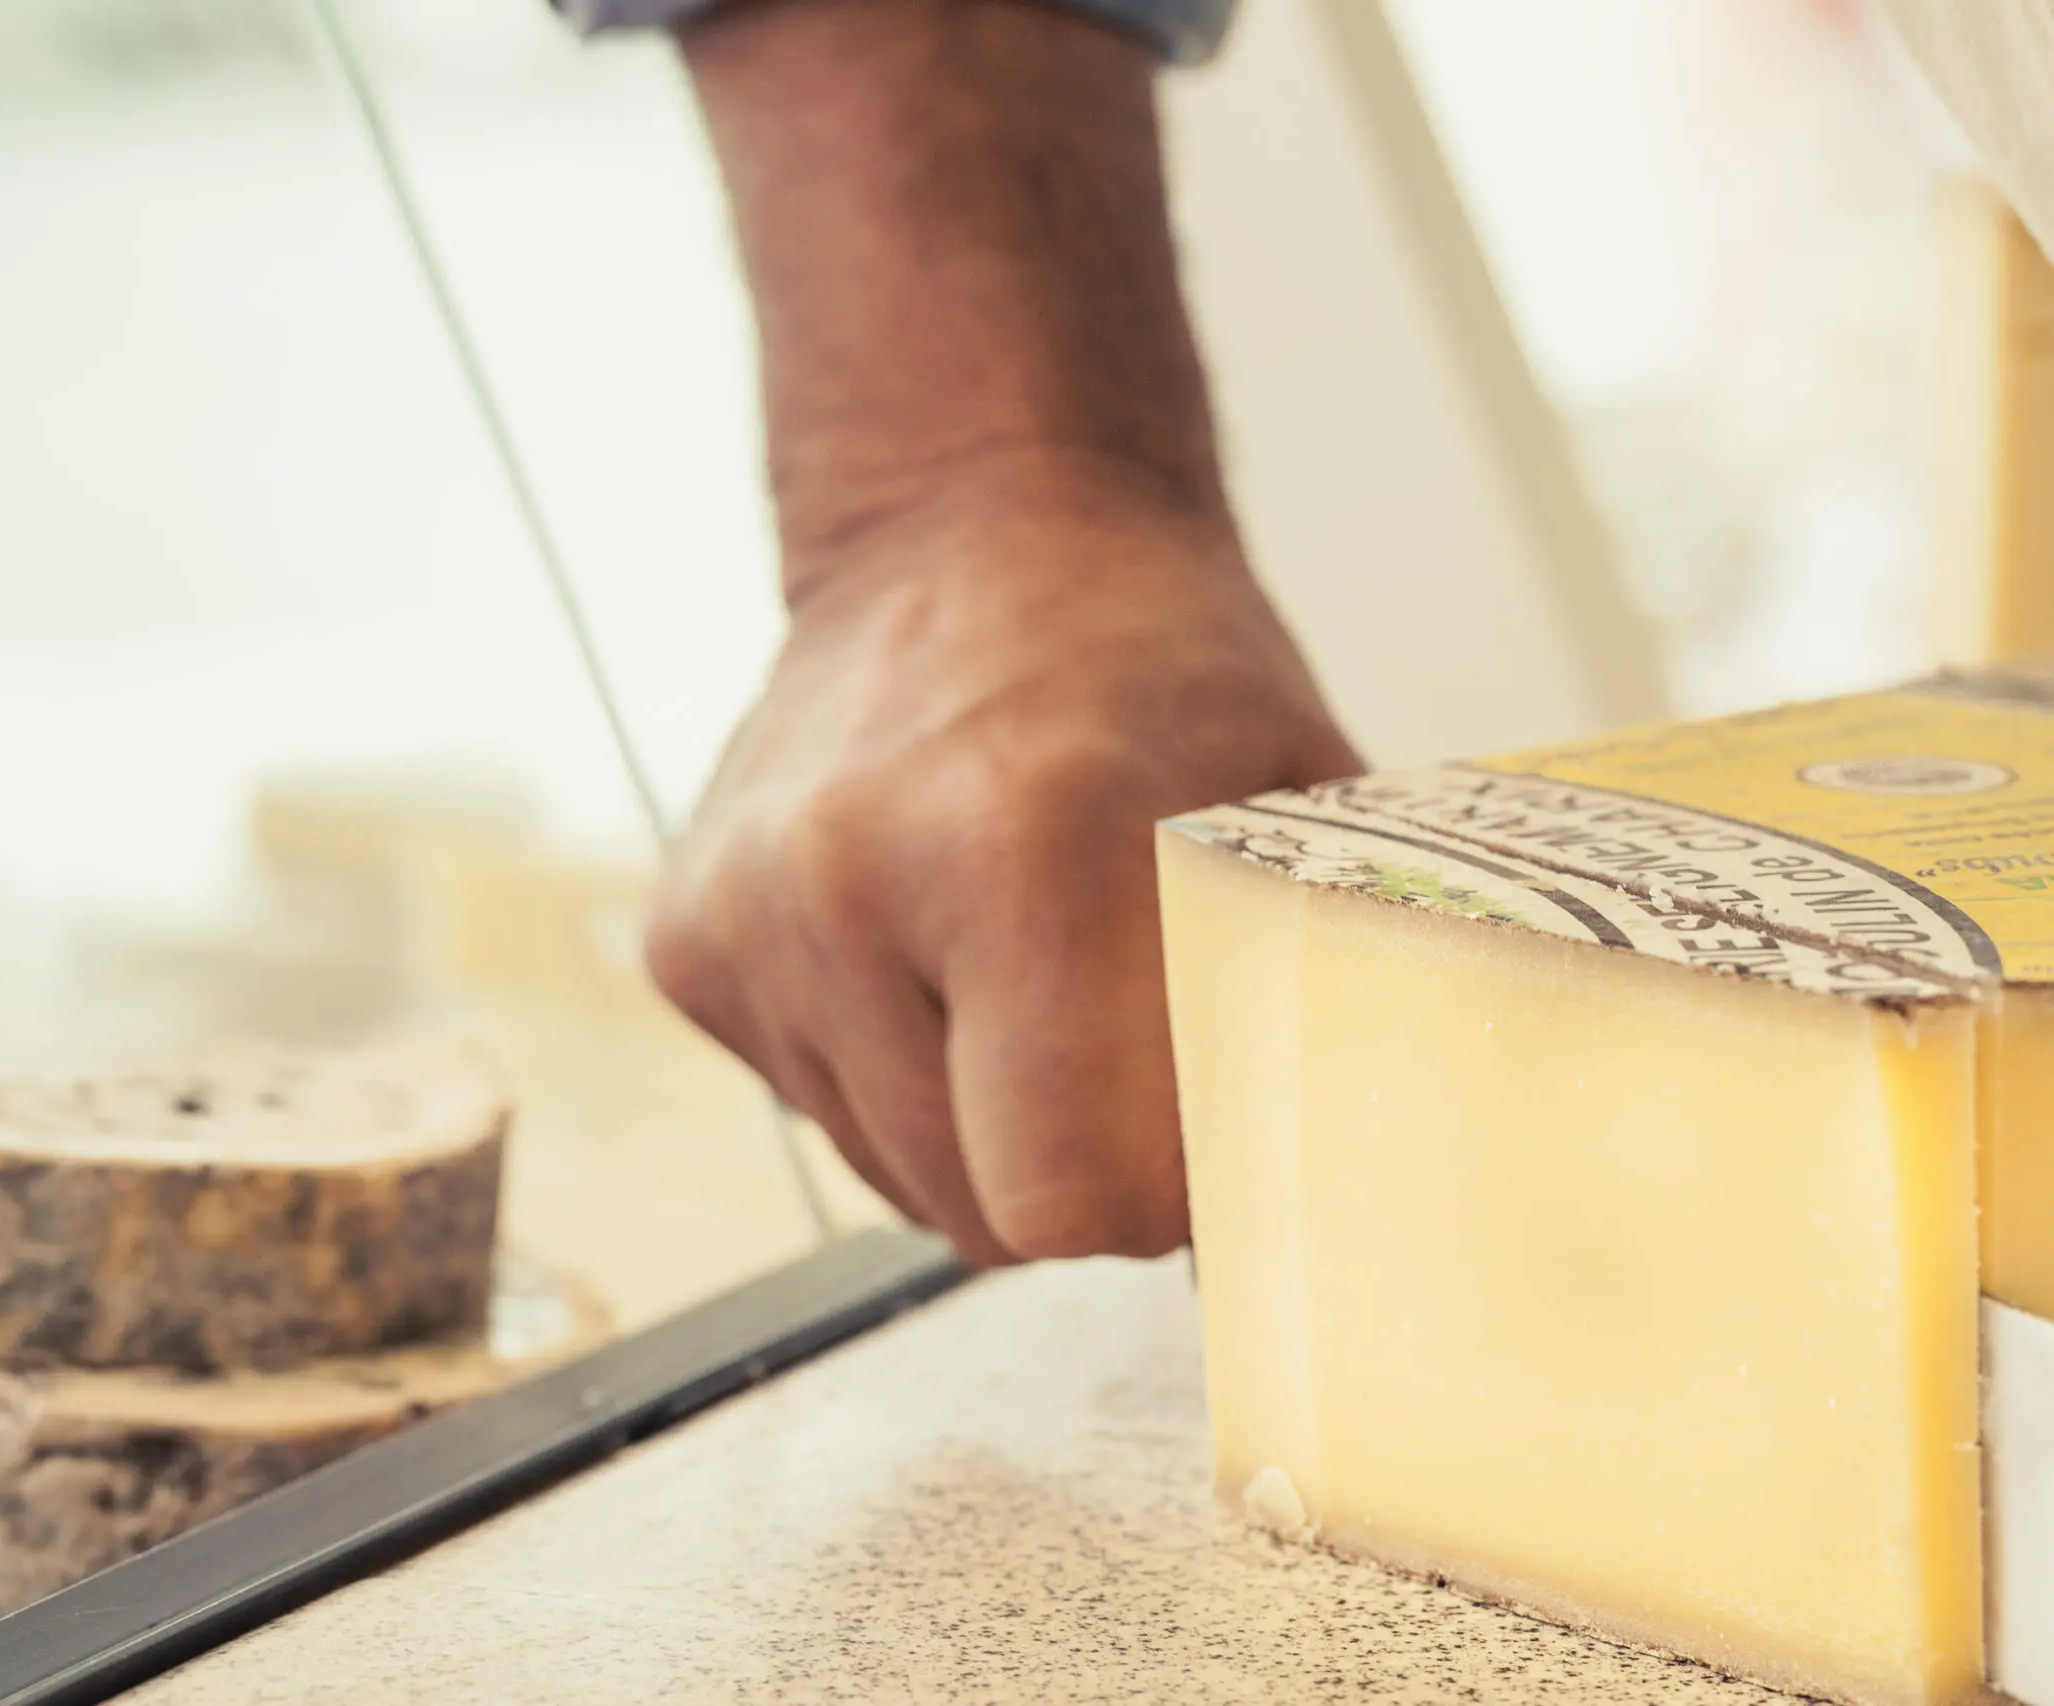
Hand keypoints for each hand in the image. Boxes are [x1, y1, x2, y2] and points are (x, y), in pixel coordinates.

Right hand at [646, 463, 1358, 1263]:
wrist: (976, 526)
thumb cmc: (1163, 673)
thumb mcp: (1299, 811)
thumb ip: (1330, 1009)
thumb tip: (1367, 1204)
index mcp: (1020, 843)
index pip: (1072, 1200)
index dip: (1164, 1193)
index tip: (1210, 1119)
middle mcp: (843, 882)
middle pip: (986, 1215)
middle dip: (1085, 1164)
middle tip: (1137, 1030)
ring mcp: (743, 918)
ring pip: (906, 1183)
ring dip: (992, 1125)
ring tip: (1038, 970)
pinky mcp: (686, 948)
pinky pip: (831, 1121)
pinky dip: (907, 1078)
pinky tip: (943, 951)